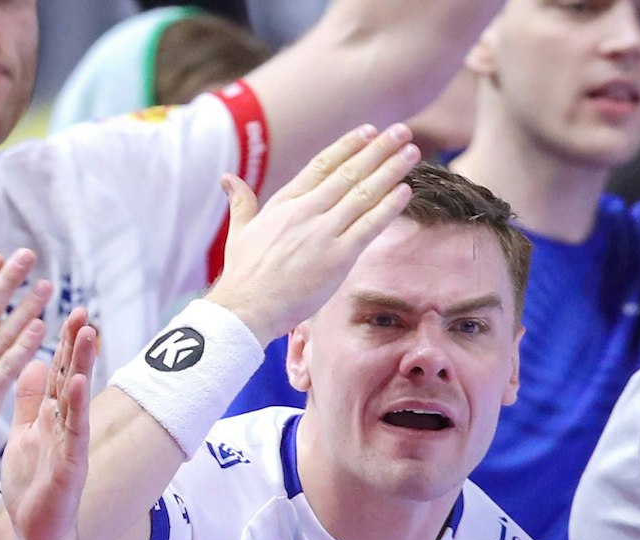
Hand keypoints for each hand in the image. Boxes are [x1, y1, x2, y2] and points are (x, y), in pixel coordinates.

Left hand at [2, 306, 94, 539]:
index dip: (63, 344)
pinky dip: (77, 407)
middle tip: (82, 312)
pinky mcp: (72, 465)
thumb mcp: (26, 436)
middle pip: (73, 378)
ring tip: (88, 335)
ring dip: (84, 366)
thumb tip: (33, 363)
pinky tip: (79, 384)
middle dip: (78, 346)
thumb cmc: (33, 488)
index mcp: (52, 419)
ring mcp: (72, 445)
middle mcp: (66, 428)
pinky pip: (75, 432)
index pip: (59, 374)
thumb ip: (30, 402)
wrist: (37, 534)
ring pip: (79, 399)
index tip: (67, 312)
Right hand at [205, 122, 421, 343]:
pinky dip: (388, 207)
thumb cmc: (243, 275)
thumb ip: (241, 202)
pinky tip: (405, 191)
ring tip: (412, 152)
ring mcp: (323, 233)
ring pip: (364, 194)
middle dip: (379, 150)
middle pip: (350, 173)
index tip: (369, 131)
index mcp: (284, 202)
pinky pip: (369, 226)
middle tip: (402, 132)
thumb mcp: (238, 231)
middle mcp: (306, 211)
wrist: (246, 308)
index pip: (322, 165)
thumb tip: (227, 179)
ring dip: (391, 171)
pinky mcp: (338, 257)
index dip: (349, 146)